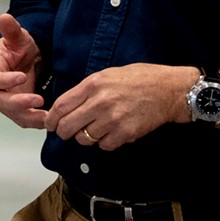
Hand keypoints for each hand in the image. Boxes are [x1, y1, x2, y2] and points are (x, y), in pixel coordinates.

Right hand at [0, 14, 46, 129]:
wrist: (28, 60)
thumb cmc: (20, 47)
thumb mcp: (18, 37)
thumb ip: (12, 30)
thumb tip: (5, 17)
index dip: (3, 81)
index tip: (21, 76)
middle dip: (18, 103)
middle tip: (38, 99)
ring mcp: (7, 102)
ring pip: (13, 114)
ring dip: (29, 116)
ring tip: (47, 115)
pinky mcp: (19, 111)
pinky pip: (25, 119)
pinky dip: (36, 122)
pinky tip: (50, 118)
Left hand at [45, 64, 190, 150]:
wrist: (168, 89)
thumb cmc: (139, 79)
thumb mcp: (107, 75)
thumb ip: (86, 90)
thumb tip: (68, 106)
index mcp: (93, 85)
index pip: (61, 106)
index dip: (52, 119)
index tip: (51, 125)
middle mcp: (100, 102)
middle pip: (68, 126)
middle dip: (64, 132)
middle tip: (67, 133)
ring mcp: (112, 119)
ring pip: (84, 139)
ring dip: (86, 138)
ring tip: (96, 129)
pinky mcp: (125, 133)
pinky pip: (104, 146)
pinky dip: (105, 143)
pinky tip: (112, 133)